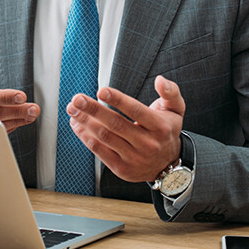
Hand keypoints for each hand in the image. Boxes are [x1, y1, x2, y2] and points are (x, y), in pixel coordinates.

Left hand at [65, 76, 184, 182]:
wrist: (168, 166)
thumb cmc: (166, 131)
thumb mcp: (175, 110)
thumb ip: (170, 92)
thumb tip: (160, 80)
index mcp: (159, 126)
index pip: (136, 111)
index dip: (117, 100)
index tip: (101, 91)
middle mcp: (147, 143)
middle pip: (115, 124)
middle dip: (93, 110)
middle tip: (77, 99)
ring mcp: (134, 157)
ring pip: (104, 137)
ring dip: (84, 122)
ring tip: (72, 109)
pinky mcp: (121, 168)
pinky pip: (99, 151)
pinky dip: (85, 137)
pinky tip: (77, 125)